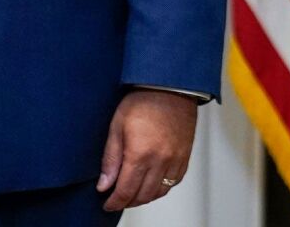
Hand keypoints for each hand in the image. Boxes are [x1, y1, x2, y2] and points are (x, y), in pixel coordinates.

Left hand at [97, 89, 196, 210]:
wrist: (171, 86)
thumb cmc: (143, 100)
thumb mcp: (117, 127)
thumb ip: (111, 159)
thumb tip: (104, 184)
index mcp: (140, 154)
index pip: (125, 191)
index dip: (114, 202)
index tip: (107, 203)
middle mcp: (160, 161)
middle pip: (142, 196)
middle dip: (127, 202)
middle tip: (118, 199)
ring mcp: (175, 159)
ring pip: (159, 192)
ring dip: (144, 197)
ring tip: (133, 192)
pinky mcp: (185, 155)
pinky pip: (174, 182)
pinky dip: (162, 188)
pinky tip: (152, 183)